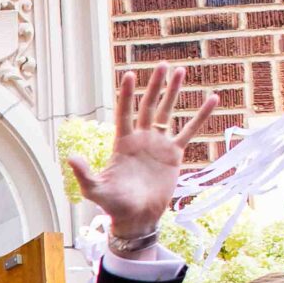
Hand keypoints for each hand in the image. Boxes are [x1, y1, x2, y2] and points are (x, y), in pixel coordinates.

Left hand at [68, 66, 218, 243]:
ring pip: (168, 113)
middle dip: (155, 86)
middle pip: (149, 106)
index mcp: (123, 143)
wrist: (137, 218)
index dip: (127, 95)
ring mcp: (158, 145)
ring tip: (181, 71)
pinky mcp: (174, 154)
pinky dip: (200, 116)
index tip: (129, 74)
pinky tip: (212, 99)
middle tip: (163, 64)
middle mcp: (141, 139)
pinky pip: (189, 131)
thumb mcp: (96, 190)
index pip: (124, 113)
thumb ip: (84, 174)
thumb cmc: (114, 205)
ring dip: (174, 93)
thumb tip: (71, 157)